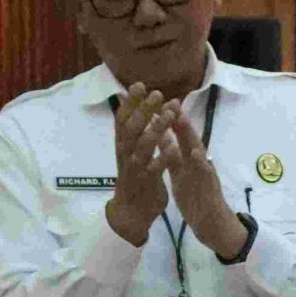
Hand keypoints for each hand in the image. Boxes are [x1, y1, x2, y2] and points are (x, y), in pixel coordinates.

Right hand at [105, 86, 180, 246]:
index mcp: (122, 145)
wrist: (131, 212)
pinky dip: (163, 156)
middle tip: (157, 93)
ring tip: (169, 113)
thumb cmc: (134, 178)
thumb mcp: (130, 153)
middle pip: (132, 127)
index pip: (123, 119)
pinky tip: (173, 145)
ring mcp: (135, 168)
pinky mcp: (146, 182)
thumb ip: (134, 133)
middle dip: (144, 109)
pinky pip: (155, 168)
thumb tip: (134, 109)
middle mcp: (125, 154)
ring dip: (156, 128)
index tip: (138, 85)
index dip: (130, 102)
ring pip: (143, 145)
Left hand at [162, 113, 247, 259]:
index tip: (157, 104)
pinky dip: (200, 162)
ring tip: (182, 118)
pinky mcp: (210, 186)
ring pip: (197, 150)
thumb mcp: (179, 173)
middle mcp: (197, 162)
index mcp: (187, 159)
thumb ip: (172, 155)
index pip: (177, 136)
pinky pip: (204, 174)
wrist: (210, 222)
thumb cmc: (194, 197)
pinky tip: (194, 153)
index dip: (168, 120)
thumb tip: (162, 136)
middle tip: (170, 101)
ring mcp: (204, 172)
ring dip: (190, 135)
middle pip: (188, 137)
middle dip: (179, 120)